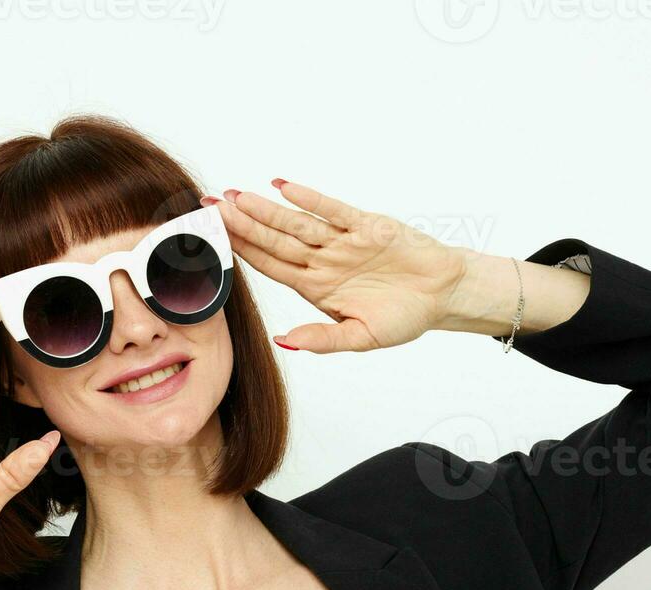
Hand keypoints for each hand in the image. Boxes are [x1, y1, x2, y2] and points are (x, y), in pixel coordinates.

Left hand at [206, 181, 471, 352]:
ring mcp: (342, 241)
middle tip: (207, 208)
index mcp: (316, 287)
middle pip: (274, 240)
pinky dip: (309, 198)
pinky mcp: (366, 226)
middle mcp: (323, 261)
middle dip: (241, 225)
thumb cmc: (404, 316)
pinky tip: (282, 187)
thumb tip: (283, 342)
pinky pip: (332, 209)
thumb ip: (322, 340)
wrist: (443, 294)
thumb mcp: (362, 338)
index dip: (241, 253)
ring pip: (296, 224)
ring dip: (265, 211)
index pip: (270, 266)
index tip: (211, 242)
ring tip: (233, 197)